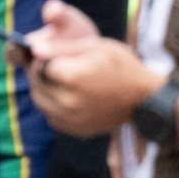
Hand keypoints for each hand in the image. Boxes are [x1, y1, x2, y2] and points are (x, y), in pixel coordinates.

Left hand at [22, 5, 156, 137]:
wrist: (145, 98)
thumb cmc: (121, 66)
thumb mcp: (94, 46)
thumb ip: (61, 47)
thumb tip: (34, 49)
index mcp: (73, 78)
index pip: (39, 65)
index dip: (43, 57)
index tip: (54, 53)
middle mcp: (70, 102)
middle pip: (37, 85)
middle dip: (40, 73)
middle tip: (56, 65)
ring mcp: (74, 120)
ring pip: (41, 103)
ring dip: (44, 90)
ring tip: (62, 81)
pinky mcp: (79, 131)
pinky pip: (53, 118)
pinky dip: (54, 107)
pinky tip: (69, 97)